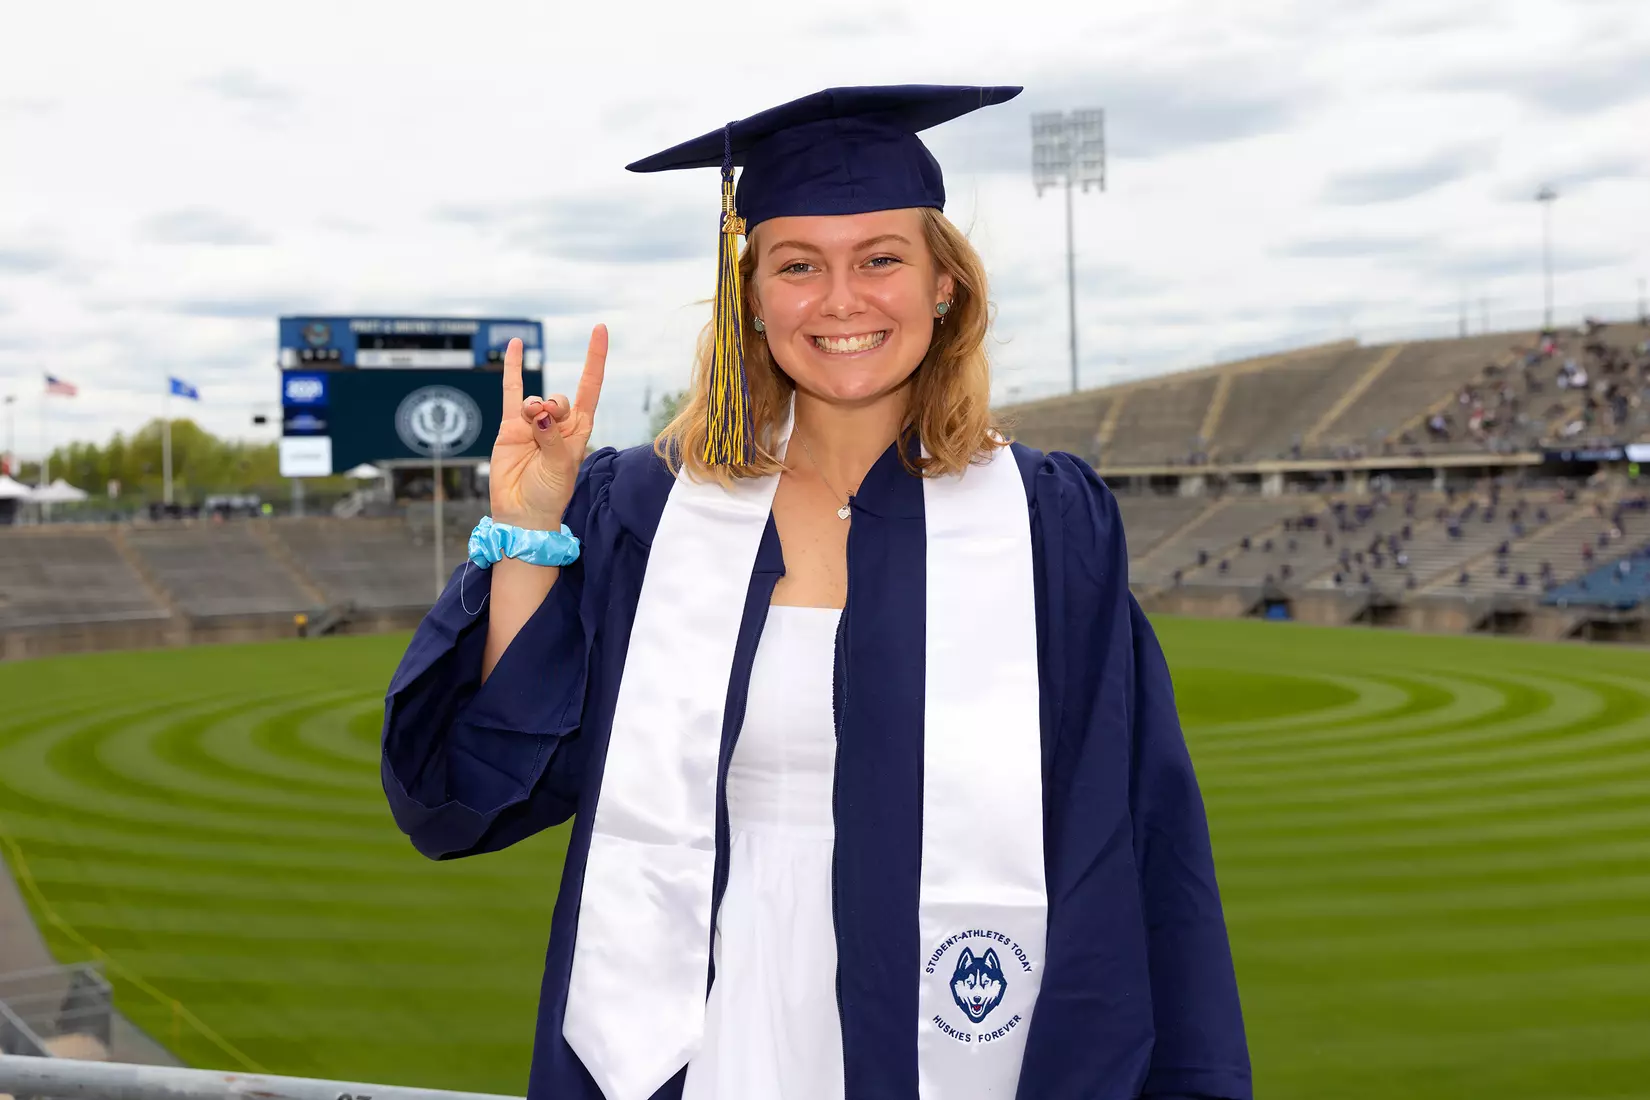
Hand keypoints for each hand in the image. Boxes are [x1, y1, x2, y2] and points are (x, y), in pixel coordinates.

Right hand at [489, 325, 605, 528]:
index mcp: (579, 431)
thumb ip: (551, 438)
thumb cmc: (549, 494)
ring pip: (536, 400)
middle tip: (547, 420)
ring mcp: (533, 424)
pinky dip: (513, 369)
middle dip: (556, 406)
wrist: (523, 513)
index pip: (590, 388)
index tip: (599, 330)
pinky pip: (511, 392)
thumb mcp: (560, 467)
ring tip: (530, 424)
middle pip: (562, 399)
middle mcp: (558, 424)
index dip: (595, 360)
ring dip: (534, 408)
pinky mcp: (510, 427)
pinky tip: (514, 346)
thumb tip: (539, 413)